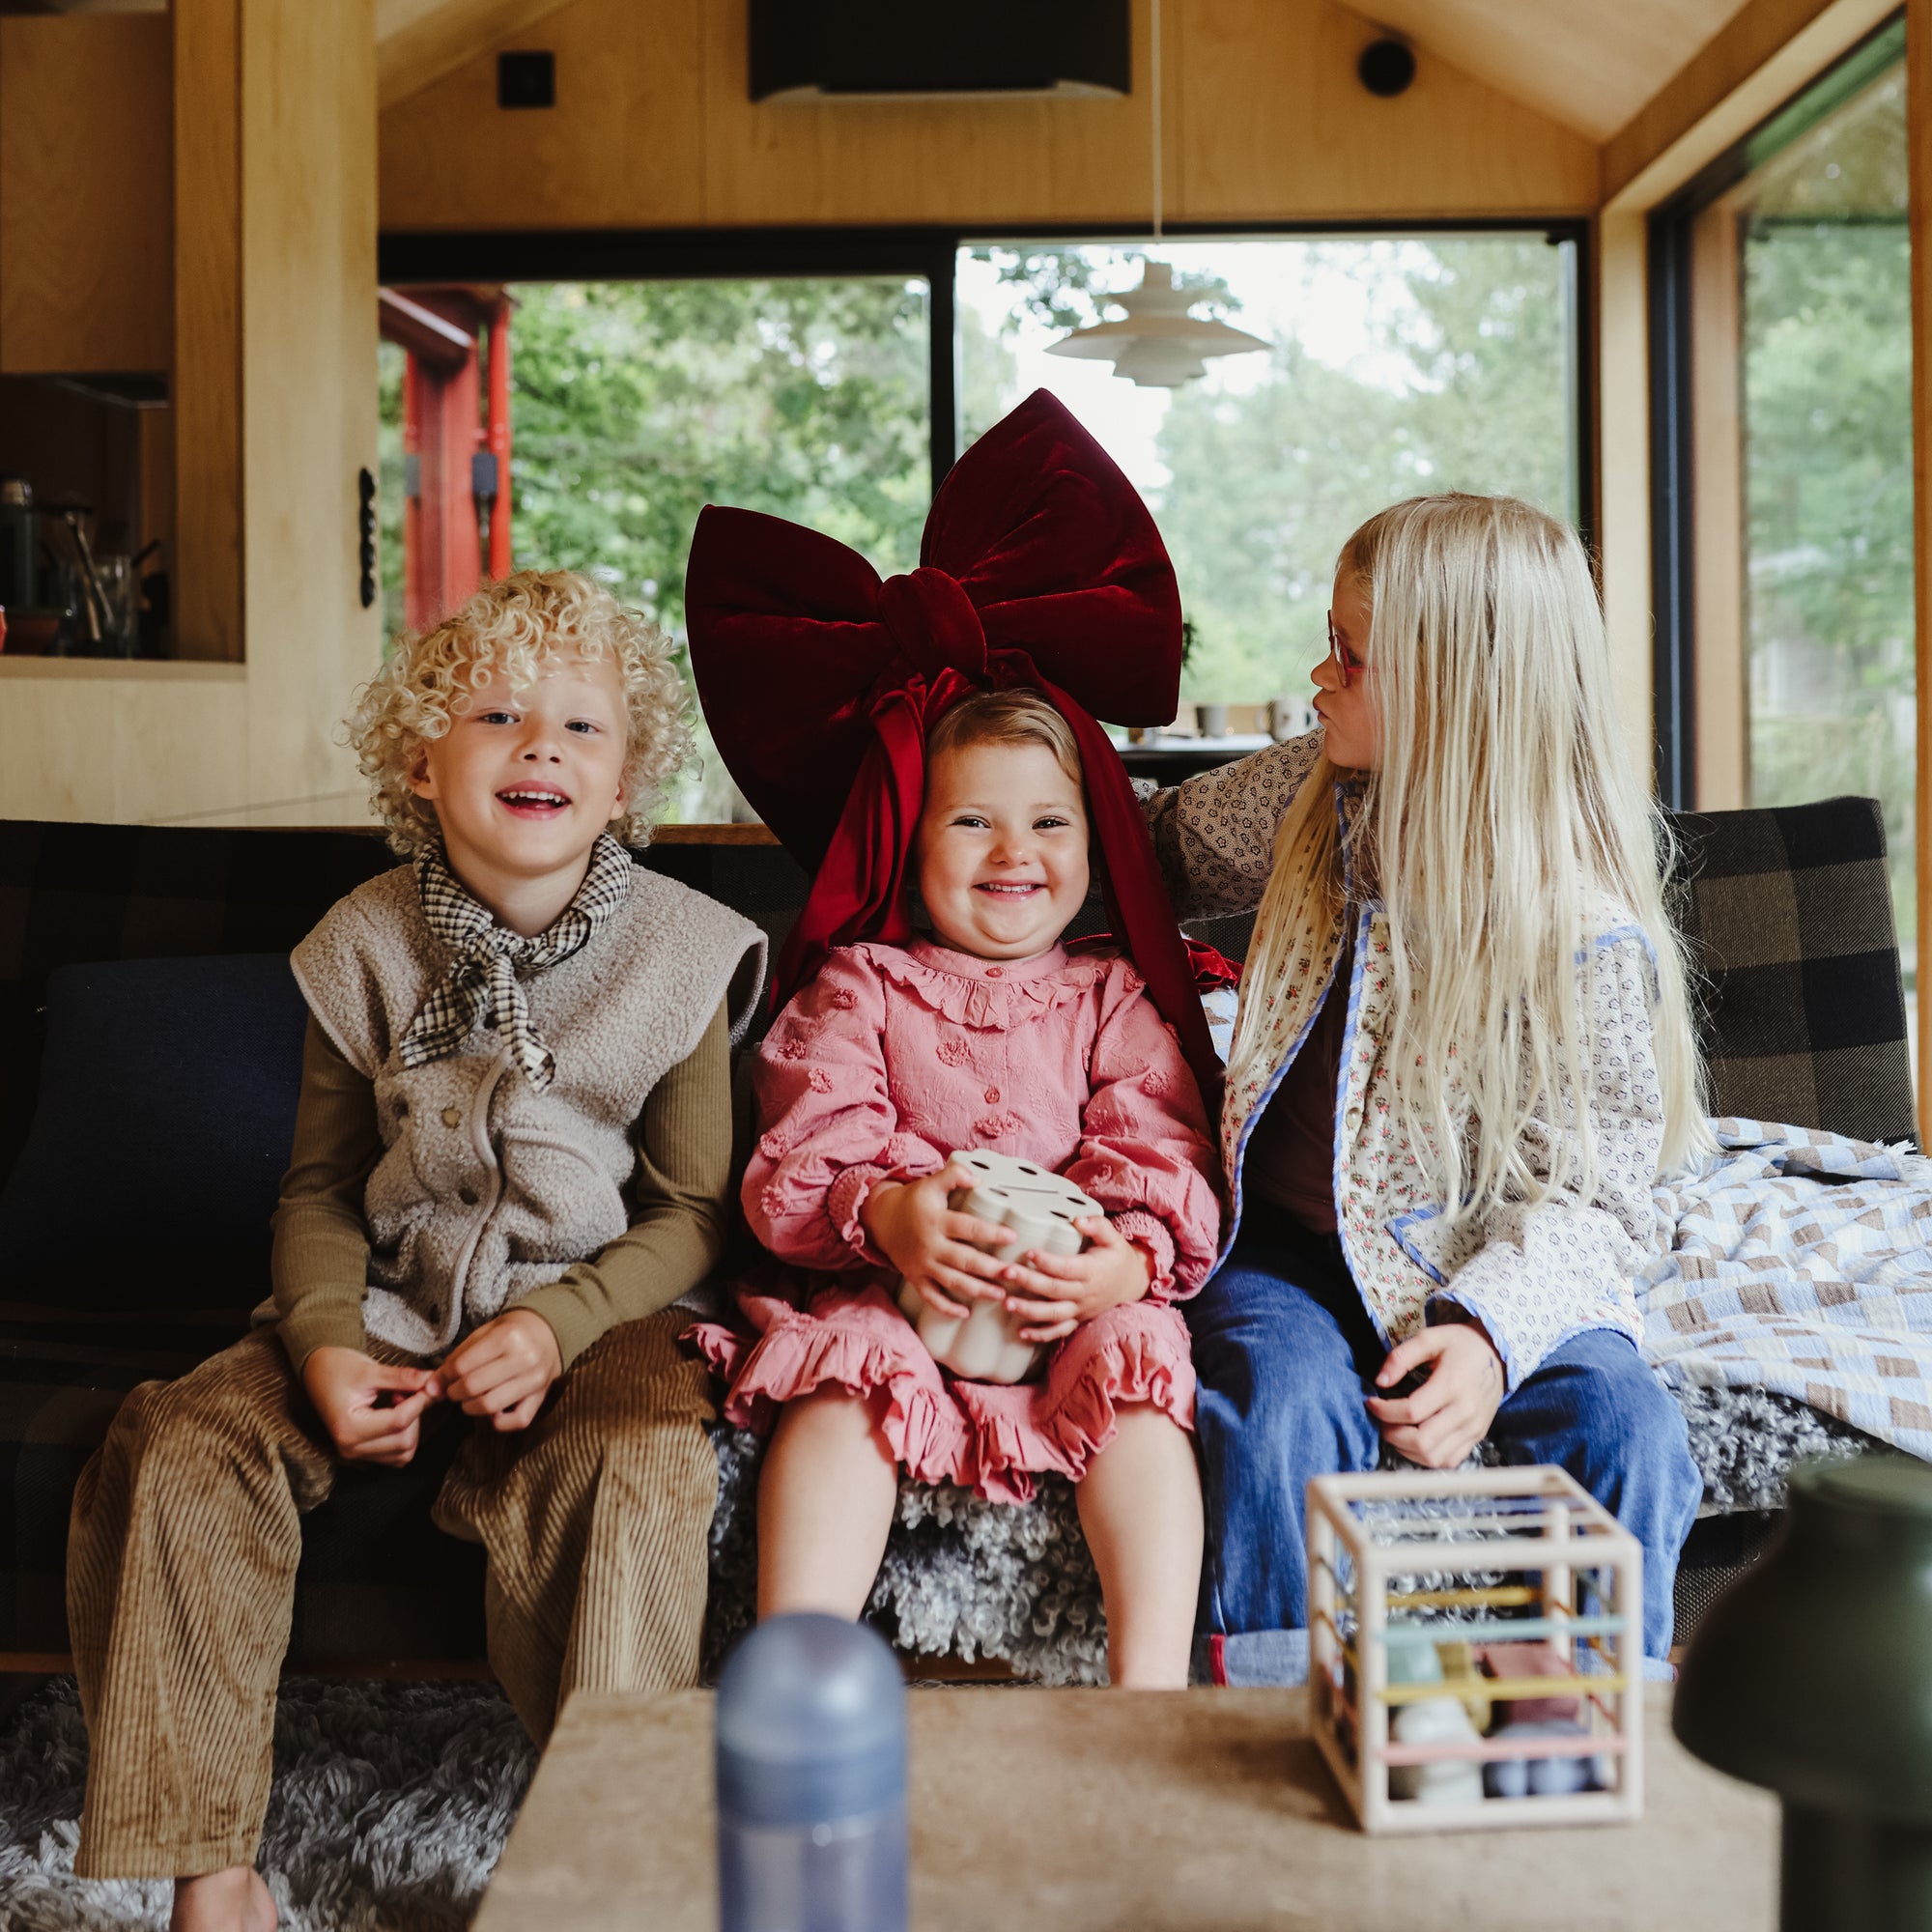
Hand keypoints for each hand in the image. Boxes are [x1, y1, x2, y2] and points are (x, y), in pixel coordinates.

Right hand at [302, 1346, 440, 1466]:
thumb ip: (403, 1378)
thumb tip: (433, 1381)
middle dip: (415, 1414)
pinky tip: (395, 1413)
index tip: (432, 1384)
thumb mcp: (370, 1370)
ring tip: (398, 1400)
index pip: (399, 1422)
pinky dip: (404, 1435)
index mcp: (348, 1429)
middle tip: (409, 1389)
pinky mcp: (364, 1452)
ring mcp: (356, 1453)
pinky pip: (396, 1454)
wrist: (316, 1373)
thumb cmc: (337, 1368)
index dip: (421, 1401)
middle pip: (404, 1441)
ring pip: (404, 1452)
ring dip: (411, 1426)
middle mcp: (351, 1448)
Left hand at [440, 1308, 562, 1430]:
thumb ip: (457, 1358)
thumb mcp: (483, 1334)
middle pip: (474, 1387)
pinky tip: (492, 1411)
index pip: (462, 1366)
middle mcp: (525, 1358)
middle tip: (453, 1390)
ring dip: (470, 1407)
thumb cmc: (510, 1333)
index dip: (445, 1376)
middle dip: (454, 1392)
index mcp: (508, 1336)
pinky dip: (499, 1422)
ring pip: (491, 1406)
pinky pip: (517, 1421)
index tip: (442, 1378)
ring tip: (468, 1399)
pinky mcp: (541, 1397)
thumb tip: (432, 1387)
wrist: (547, 1333)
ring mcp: (535, 1380)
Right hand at [860, 1160, 1015, 1320]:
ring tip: (1001, 1295)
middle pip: (964, 1260)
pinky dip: (947, 1308)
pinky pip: (931, 1297)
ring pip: (952, 1281)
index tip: (1012, 1237)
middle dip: (990, 1269)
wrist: (882, 1219)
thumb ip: (954, 1175)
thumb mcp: (932, 1182)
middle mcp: (930, 1245)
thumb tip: (979, 1179)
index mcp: (937, 1221)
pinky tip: (965, 1313)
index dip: (991, 1233)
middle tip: (1014, 1274)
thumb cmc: (914, 1201)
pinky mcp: (915, 1278)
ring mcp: (922, 1265)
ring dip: (977, 1290)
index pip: (968, 1228)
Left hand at [997, 1215, 1153, 1344]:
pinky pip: (1059, 1332)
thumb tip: (1077, 1219)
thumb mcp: (1113, 1238)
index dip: (1047, 1261)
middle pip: (1054, 1290)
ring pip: (1053, 1314)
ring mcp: (1080, 1309)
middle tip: (1007, 1272)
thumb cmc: (1117, 1258)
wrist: (1131, 1284)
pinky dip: (1040, 1335)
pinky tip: (1021, 1333)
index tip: (1028, 1252)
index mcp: (1092, 1271)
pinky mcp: (1076, 1320)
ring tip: (1007, 1303)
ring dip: (1029, 1310)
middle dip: (1029, 1282)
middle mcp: (1085, 1293)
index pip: (1067, 1268)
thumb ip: (1097, 1226)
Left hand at [1365, 1321, 1505, 1468]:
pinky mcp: (1477, 1437)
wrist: (1497, 1356)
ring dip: (1406, 1448)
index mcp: (1453, 1385)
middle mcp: (1466, 1412)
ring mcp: (1473, 1428)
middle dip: (1392, 1434)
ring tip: (1395, 1430)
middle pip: (1422, 1441)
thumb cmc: (1460, 1344)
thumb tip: (1380, 1381)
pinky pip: (1448, 1460)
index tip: (1371, 1402)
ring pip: (1433, 1457)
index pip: (1412, 1412)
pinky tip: (1414, 1440)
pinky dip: (1426, 1457)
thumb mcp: (1430, 1337)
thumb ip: (1401, 1357)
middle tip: (1381, 1420)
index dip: (1384, 1411)